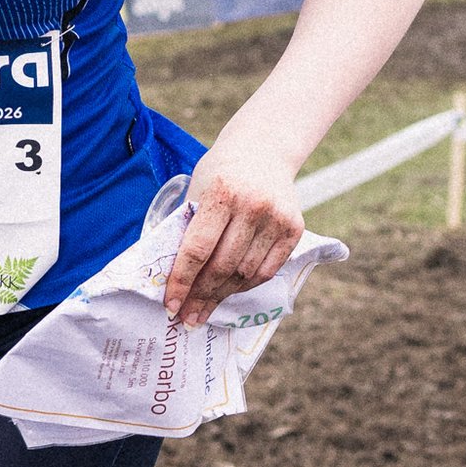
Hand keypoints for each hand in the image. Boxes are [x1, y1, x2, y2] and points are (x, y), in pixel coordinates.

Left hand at [162, 134, 307, 328]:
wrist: (263, 149)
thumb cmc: (221, 173)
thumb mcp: (197, 190)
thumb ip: (187, 228)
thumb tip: (172, 277)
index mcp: (222, 193)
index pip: (197, 249)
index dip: (182, 281)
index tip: (171, 306)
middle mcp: (253, 206)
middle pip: (222, 266)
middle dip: (201, 296)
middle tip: (187, 317)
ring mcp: (277, 219)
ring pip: (246, 274)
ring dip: (222, 295)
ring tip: (205, 307)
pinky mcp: (294, 229)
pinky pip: (267, 271)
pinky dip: (246, 285)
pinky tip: (229, 292)